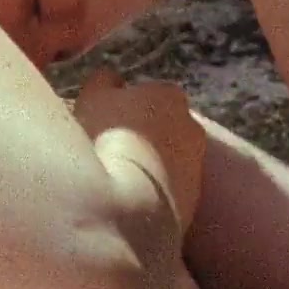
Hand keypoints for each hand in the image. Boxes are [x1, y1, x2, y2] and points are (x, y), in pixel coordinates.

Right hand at [76, 68, 205, 235]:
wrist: (129, 208)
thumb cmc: (107, 141)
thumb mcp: (92, 98)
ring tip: (118, 180)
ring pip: (167, 159)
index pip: (141, 92)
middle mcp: (192, 126)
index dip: (119, 106)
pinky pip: (169, 191)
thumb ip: (102, 83)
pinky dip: (154, 193)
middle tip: (110, 150)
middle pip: (160, 125)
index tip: (101, 122)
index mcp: (167, 95)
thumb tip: (109, 79)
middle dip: (141, 134)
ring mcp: (196, 166)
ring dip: (148, 164)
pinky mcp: (194, 203)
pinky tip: (129, 202)